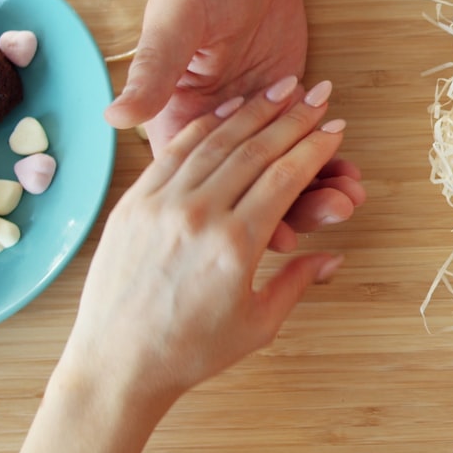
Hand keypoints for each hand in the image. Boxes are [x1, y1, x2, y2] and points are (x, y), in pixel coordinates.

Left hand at [61, 76, 354, 411]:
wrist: (117, 364)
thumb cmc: (190, 352)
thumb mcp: (257, 324)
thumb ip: (297, 282)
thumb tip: (332, 257)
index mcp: (236, 245)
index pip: (285, 177)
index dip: (315, 147)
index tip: (336, 126)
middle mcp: (198, 216)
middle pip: (255, 149)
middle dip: (293, 116)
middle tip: (319, 92)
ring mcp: (160, 205)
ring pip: (216, 142)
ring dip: (252, 110)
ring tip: (280, 88)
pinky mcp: (133, 203)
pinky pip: (174, 153)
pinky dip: (205, 127)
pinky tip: (228, 111)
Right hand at [103, 0, 361, 247]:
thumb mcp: (176, 21)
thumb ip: (154, 70)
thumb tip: (117, 114)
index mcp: (177, 120)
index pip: (206, 186)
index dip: (238, 216)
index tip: (277, 235)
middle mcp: (216, 132)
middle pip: (250, 190)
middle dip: (295, 207)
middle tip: (336, 210)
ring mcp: (254, 124)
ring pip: (282, 177)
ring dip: (318, 191)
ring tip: (351, 194)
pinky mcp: (286, 109)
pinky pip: (305, 150)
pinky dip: (328, 165)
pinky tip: (352, 174)